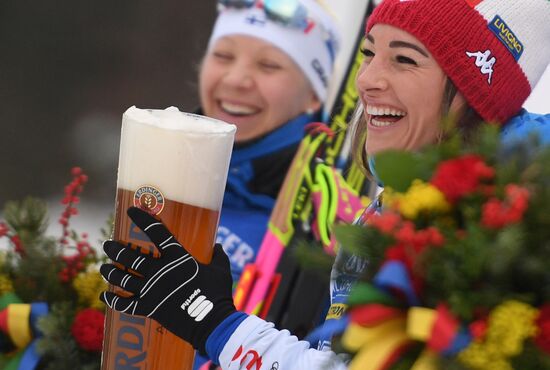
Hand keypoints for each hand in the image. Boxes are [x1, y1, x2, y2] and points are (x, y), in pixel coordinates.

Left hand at [100, 206, 235, 352]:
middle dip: (115, 249)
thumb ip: (218, 256)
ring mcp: (151, 290)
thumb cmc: (218, 294)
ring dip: (110, 271)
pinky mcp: (148, 308)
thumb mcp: (221, 270)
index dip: (142, 218)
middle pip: (130, 256)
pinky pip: (124, 304)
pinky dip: (112, 299)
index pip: (156, 232)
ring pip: (122, 278)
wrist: (212, 322)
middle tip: (108, 244)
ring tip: (104, 267)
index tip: (131, 210)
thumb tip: (218, 246)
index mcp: (177, 257)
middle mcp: (159, 271)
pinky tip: (104, 294)